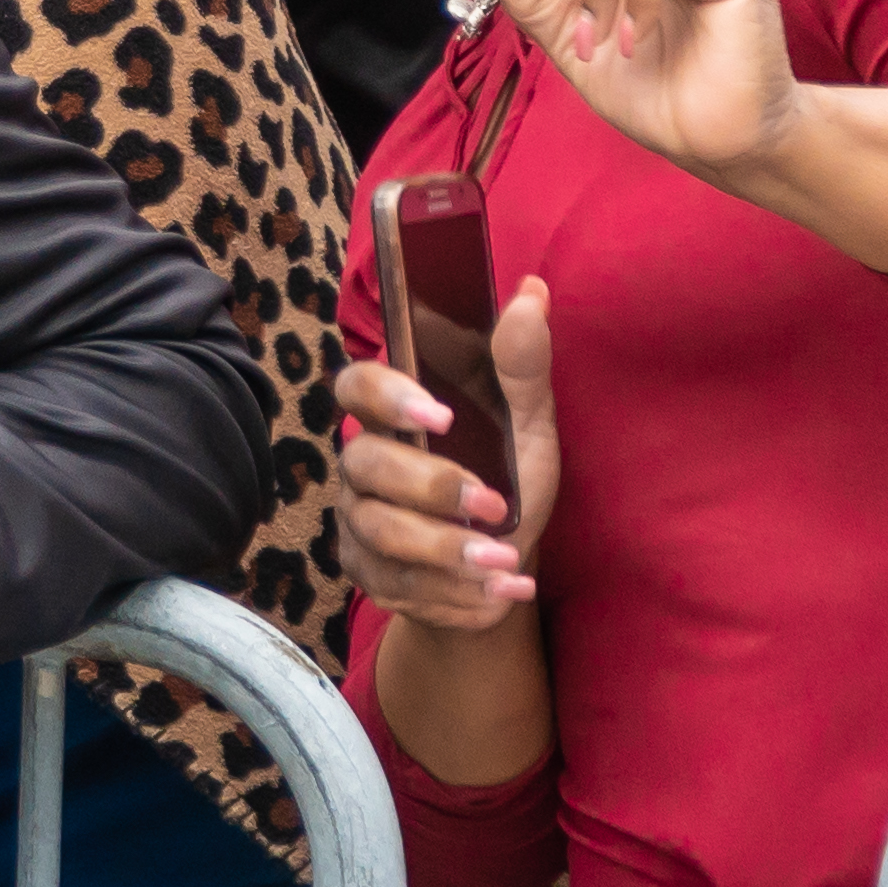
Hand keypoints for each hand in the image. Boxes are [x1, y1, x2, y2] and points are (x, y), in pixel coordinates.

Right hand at [331, 319, 559, 637]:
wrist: (504, 564)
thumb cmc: (510, 478)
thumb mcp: (527, 424)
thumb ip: (522, 364)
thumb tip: (531, 292)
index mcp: (396, 415)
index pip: (356, 386)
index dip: (386, 396)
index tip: (441, 415)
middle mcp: (364, 463)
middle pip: (367, 465)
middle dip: (432, 488)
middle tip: (493, 505)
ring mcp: (359, 521)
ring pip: (379, 532)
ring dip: (447, 549)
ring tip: (505, 560)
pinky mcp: (369, 575)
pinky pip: (397, 586)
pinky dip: (455, 593)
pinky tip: (500, 592)